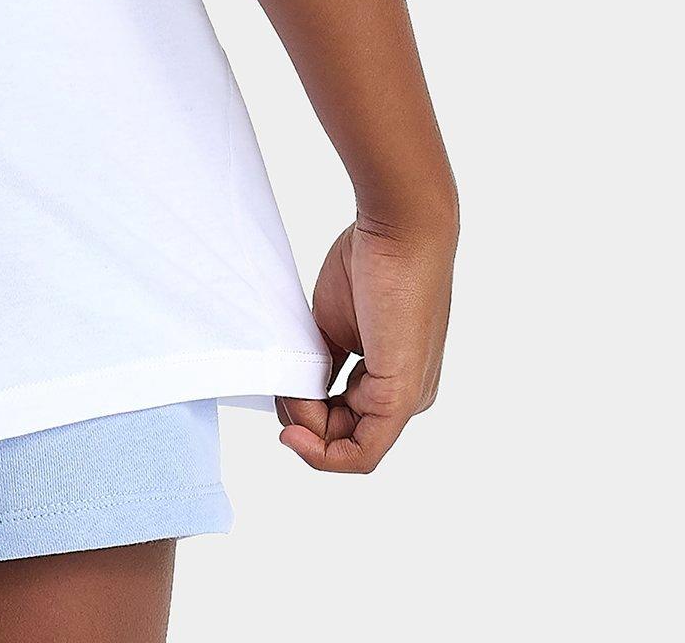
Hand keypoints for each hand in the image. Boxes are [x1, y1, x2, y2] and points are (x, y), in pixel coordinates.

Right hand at [277, 214, 454, 473]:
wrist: (398, 230)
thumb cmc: (369, 263)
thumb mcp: (333, 324)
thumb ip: (319, 365)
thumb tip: (295, 399)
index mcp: (392, 379)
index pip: (344, 421)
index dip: (304, 415)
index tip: (278, 391)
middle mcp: (407, 398)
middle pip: (344, 438)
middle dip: (303, 424)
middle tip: (277, 390)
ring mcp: (407, 401)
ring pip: (349, 447)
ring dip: (308, 431)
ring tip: (286, 390)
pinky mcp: (400, 397)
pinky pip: (362, 451)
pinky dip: (324, 453)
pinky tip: (295, 432)